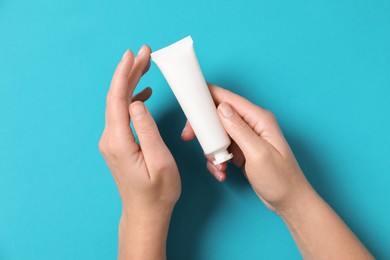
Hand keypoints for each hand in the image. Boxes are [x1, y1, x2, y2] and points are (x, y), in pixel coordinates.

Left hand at [99, 46, 180, 259]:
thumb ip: (148, 131)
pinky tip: (143, 93)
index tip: (134, 55)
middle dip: (129, 72)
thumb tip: (137, 103)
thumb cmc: (157, 191)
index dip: (124, 74)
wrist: (145, 213)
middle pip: (117, 97)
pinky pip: (122, 115)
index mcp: (119, 141)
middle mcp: (110, 139)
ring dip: (131, 83)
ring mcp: (112, 141)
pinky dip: (132, 99)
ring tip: (145, 66)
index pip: (118, 99)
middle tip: (145, 52)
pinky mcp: (118, 143)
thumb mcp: (160, 162)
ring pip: (119, 104)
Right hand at [182, 84, 371, 258]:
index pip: (228, 99)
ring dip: (211, 149)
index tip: (189, 102)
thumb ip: (239, 129)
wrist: (289, 201)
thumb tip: (221, 107)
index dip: (207, 97)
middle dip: (203, 128)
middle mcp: (251, 124)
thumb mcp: (258, 153)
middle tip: (189, 137)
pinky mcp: (241, 150)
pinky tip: (222, 172)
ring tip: (218, 165)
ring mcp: (245, 138)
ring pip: (216, 133)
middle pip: (218, 115)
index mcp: (259, 119)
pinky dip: (217, 160)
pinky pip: (220, 148)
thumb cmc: (280, 178)